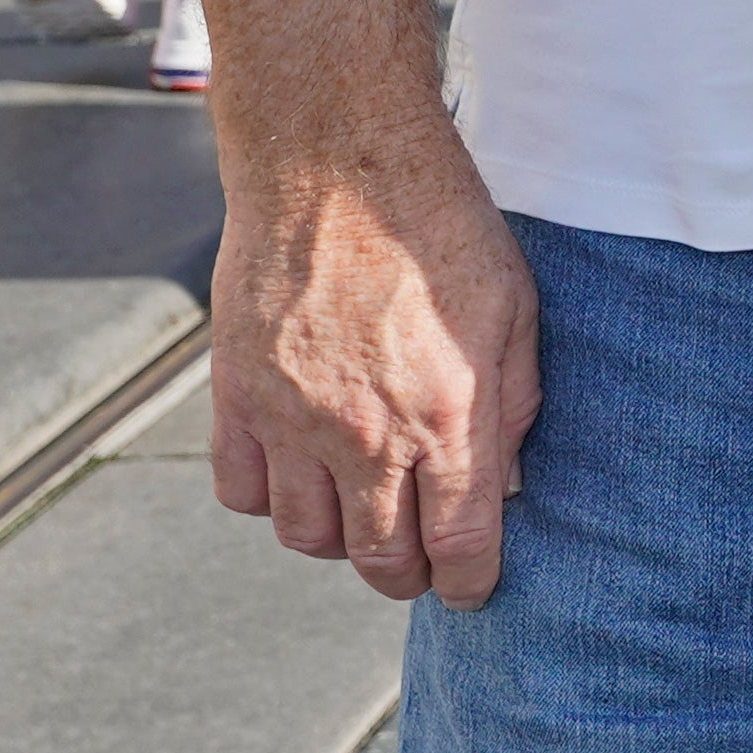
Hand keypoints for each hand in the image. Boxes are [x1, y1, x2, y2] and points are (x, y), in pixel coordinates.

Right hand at [205, 111, 539, 604]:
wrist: (337, 163)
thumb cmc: (440, 225)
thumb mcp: (514, 306)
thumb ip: (515, 403)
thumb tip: (507, 480)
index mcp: (446, 411)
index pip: (457, 543)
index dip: (468, 581)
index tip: (472, 588)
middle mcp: (364, 431)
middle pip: (377, 557)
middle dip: (406, 574)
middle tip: (420, 560)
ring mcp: (291, 419)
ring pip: (306, 537)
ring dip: (339, 541)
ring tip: (365, 513)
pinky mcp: (236, 397)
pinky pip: (242, 493)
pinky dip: (272, 500)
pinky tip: (304, 473)